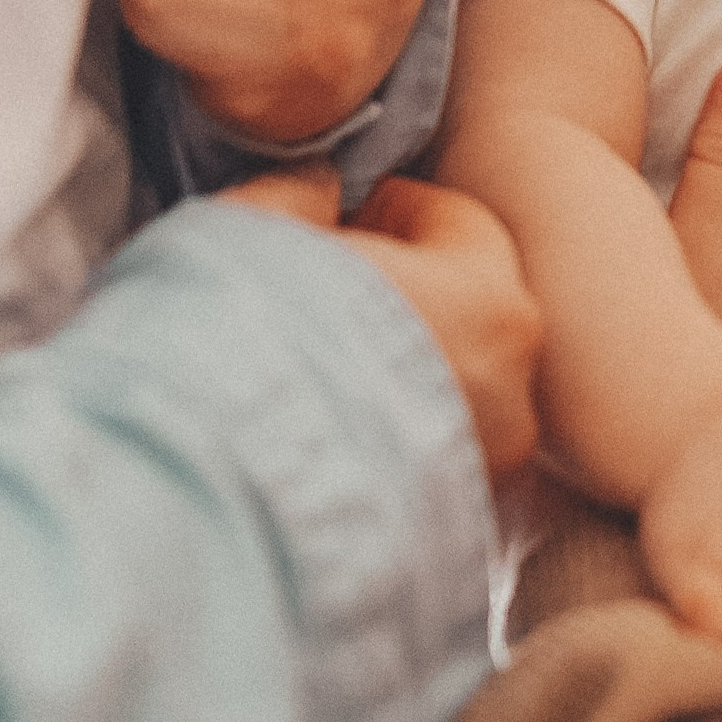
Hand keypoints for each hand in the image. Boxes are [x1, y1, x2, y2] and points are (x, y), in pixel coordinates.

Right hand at [235, 165, 541, 476]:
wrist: (209, 499)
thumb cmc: (240, 349)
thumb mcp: (256, 229)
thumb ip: (303, 195)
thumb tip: (321, 186)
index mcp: (486, 293)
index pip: (455, 221)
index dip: (387, 214)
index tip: (337, 226)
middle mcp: (512, 384)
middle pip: (468, 310)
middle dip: (405, 299)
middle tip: (324, 299)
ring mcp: (490, 469)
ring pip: (457, 394)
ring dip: (402, 380)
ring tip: (318, 381)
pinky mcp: (455, 535)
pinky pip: (433, 467)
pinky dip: (395, 452)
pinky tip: (326, 447)